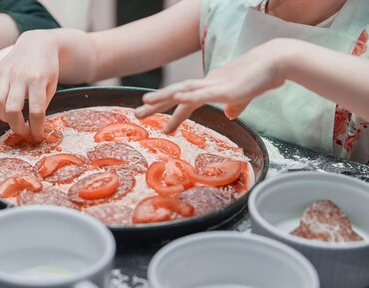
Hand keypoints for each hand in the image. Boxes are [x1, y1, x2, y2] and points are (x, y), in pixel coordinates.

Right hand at [0, 31, 58, 140]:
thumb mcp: (52, 85)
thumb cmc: (47, 68)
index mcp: (38, 80)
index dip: (36, 128)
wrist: (37, 43)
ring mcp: (5, 73)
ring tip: (11, 120)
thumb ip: (42, 103)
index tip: (37, 137)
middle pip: (13, 109)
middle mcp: (19, 77)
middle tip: (23, 132)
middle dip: (17, 127)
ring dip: (2, 117)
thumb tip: (33, 125)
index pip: (36, 111)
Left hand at [135, 39, 290, 132]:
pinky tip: (177, 98)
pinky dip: (190, 95)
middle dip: (156, 105)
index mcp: (210, 87)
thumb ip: (236, 105)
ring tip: (146, 101)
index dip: (172, 114)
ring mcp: (214, 85)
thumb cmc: (262, 77)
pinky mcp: (225, 88)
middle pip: (176, 95)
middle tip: (136, 113)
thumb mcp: (244, 96)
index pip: (185, 102)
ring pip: (183, 91)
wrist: (277, 62)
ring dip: (164, 96)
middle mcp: (207, 84)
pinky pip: (203, 92)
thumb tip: (230, 115)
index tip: (161, 127)